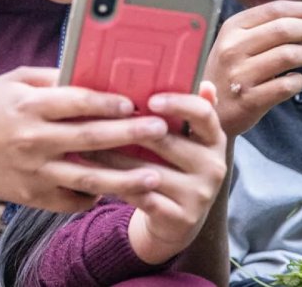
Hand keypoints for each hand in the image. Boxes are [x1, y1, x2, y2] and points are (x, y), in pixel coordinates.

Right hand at [0, 66, 171, 212]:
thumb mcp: (15, 81)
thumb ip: (54, 78)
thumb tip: (95, 72)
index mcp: (30, 105)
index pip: (76, 102)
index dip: (108, 102)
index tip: (135, 101)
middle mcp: (32, 140)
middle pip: (89, 139)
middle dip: (128, 134)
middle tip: (160, 130)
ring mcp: (33, 172)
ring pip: (86, 179)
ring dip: (123, 178)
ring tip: (154, 176)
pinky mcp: (31, 197)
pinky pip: (70, 201)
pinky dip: (93, 197)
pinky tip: (115, 190)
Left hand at [83, 84, 228, 263]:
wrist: (178, 220)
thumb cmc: (173, 168)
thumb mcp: (184, 141)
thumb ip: (184, 113)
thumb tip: (201, 81)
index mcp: (215, 139)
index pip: (204, 114)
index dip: (178, 103)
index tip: (149, 100)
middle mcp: (214, 166)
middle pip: (168, 142)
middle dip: (128, 130)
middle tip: (97, 118)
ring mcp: (200, 195)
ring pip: (148, 171)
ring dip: (113, 158)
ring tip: (86, 146)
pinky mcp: (181, 218)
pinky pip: (141, 196)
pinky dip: (115, 184)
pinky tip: (92, 175)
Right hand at [203, 1, 301, 135]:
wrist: (208, 111)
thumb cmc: (229, 72)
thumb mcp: (235, 42)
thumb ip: (264, 27)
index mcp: (231, 29)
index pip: (274, 9)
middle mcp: (232, 48)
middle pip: (284, 29)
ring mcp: (240, 75)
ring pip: (289, 55)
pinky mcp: (249, 99)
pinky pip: (287, 85)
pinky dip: (299, 81)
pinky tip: (295, 80)